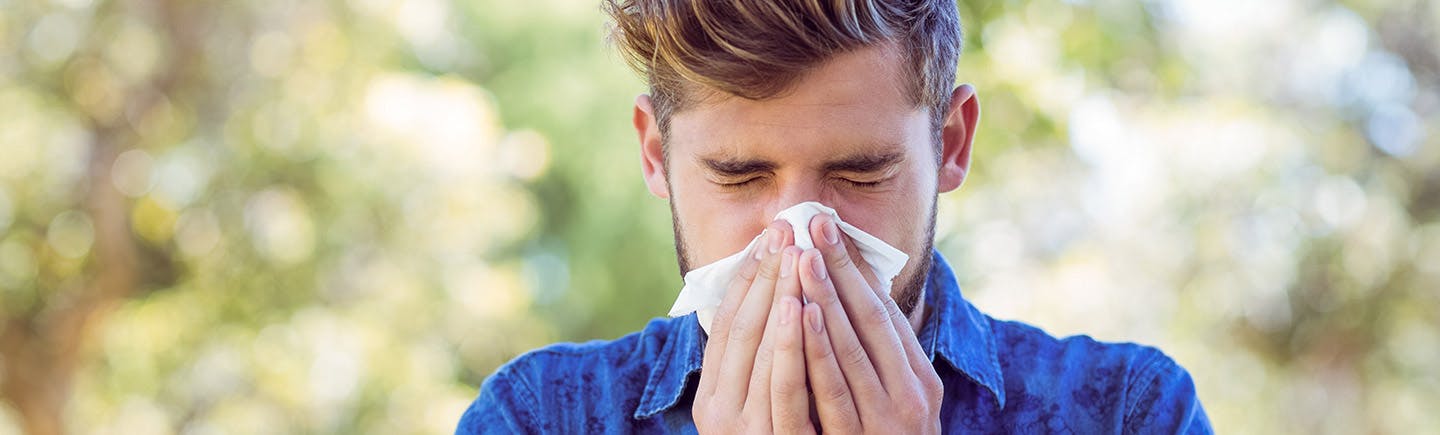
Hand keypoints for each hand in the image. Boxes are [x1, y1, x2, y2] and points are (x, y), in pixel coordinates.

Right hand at [693, 220, 814, 433]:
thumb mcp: (760, 407)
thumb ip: (762, 365)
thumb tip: (780, 301)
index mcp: (712, 399)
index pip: (725, 324)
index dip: (747, 277)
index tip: (769, 236)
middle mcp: (720, 414)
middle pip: (742, 330)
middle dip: (765, 276)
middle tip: (785, 229)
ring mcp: (748, 430)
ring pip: (761, 354)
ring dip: (777, 299)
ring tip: (792, 256)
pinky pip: (786, 388)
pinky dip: (790, 346)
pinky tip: (800, 310)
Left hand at [797, 214, 943, 432]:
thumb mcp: (890, 401)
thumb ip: (874, 358)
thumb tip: (846, 298)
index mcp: (920, 378)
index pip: (885, 311)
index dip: (855, 267)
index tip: (828, 227)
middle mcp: (913, 395)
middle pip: (871, 320)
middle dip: (840, 269)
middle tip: (814, 223)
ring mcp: (889, 420)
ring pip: (852, 348)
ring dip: (827, 297)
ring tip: (804, 256)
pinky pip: (833, 387)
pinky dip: (817, 347)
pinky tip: (801, 313)